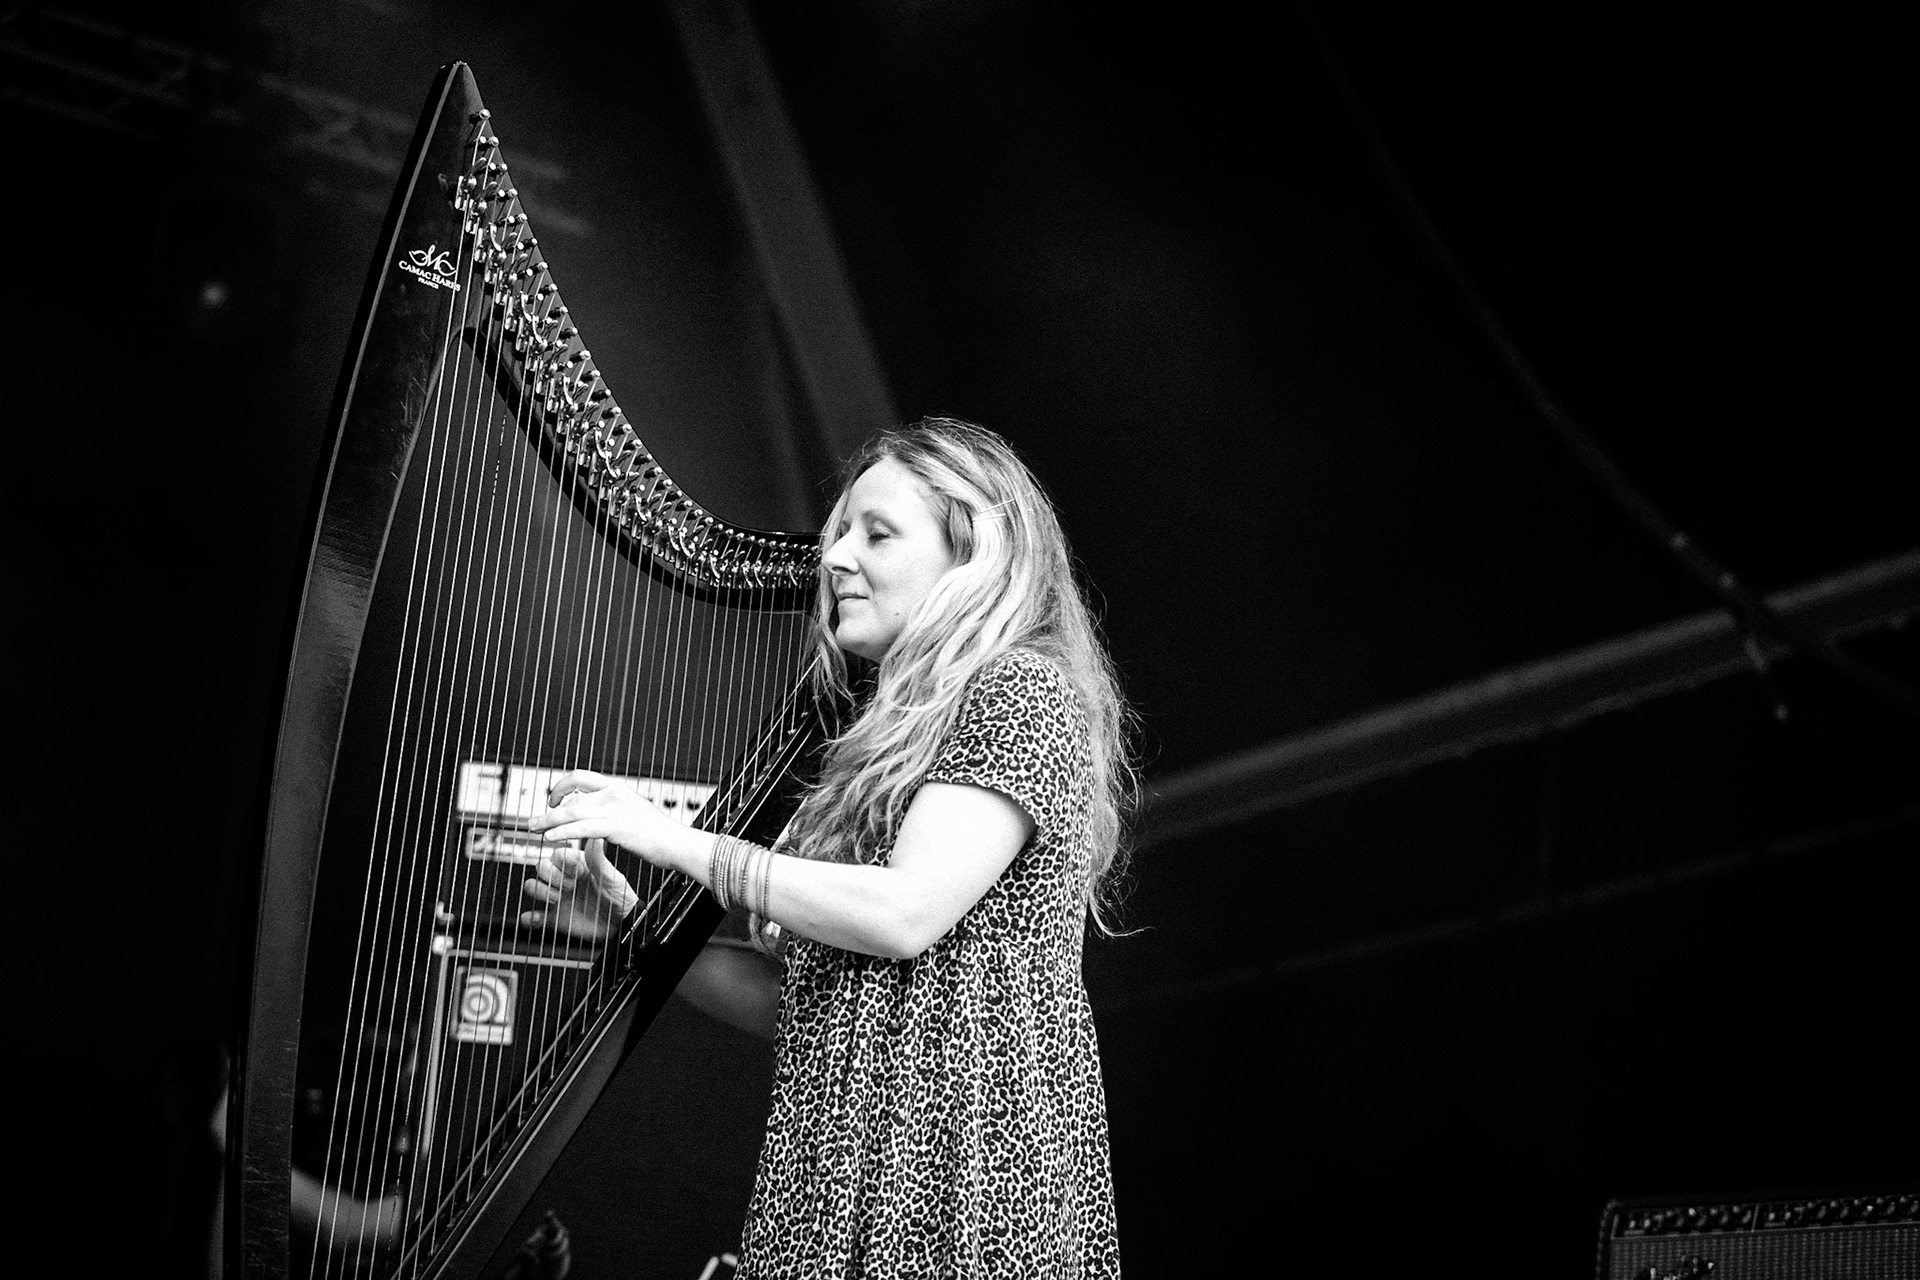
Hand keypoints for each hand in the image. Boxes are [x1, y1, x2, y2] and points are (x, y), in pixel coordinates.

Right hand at [521, 839, 637, 940]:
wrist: (622, 922)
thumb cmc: (620, 896)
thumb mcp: (611, 876)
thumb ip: (598, 859)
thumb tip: (595, 837)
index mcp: (577, 865)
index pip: (558, 854)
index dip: (563, 861)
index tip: (575, 870)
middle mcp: (565, 879)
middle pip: (541, 867)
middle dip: (552, 876)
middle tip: (569, 886)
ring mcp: (558, 897)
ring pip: (533, 886)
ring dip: (540, 892)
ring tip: (556, 900)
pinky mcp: (555, 917)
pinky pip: (534, 916)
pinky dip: (530, 917)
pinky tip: (534, 918)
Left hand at [527, 769, 690, 869]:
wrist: (680, 844)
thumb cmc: (661, 836)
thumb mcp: (636, 815)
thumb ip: (616, 813)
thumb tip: (601, 820)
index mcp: (618, 789)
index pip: (581, 777)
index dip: (563, 786)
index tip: (554, 800)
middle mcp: (614, 794)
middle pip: (571, 792)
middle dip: (549, 804)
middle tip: (535, 819)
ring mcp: (614, 809)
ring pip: (571, 812)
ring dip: (547, 820)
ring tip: (532, 828)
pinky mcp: (615, 827)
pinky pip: (581, 829)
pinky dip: (562, 832)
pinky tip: (550, 838)